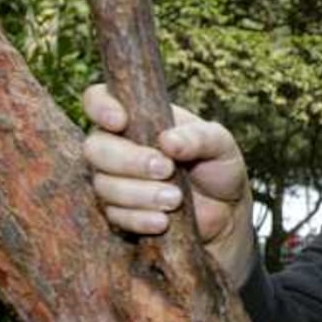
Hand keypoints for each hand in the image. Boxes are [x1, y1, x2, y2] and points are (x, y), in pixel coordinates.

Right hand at [82, 84, 254, 286]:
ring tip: (176, 198)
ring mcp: (114, 180)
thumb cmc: (219, 167)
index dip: (100, 107)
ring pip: (103, 185)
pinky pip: (114, 215)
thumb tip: (167, 141)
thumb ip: (199, 137)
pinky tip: (162, 221)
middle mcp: (119, 146)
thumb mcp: (221, 144)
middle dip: (129, 161)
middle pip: (95, 148)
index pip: (98, 99)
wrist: (226, 212)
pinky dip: (139, 219)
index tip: (121, 122)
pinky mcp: (119, 212)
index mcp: (138, 117)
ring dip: (139, 193)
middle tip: (166, 169)